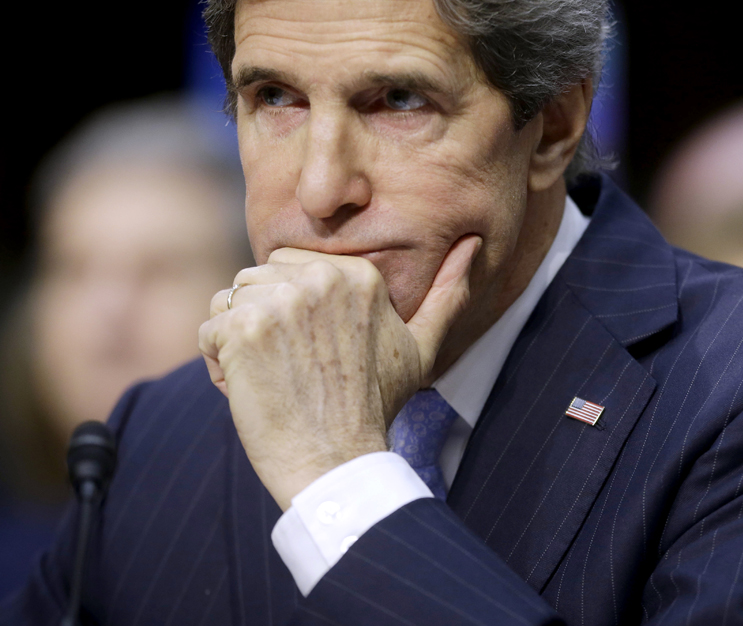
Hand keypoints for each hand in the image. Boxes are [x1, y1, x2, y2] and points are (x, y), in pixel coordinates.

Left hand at [198, 236, 480, 509]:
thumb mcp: (421, 348)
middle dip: (262, 322)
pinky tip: (251, 391)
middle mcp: (320, 278)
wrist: (336, 463)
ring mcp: (281, 301)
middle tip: (293, 370)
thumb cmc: (374, 407)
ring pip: (229, 301)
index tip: (315, 354)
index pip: (291, 266)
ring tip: (273, 380)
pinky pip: (208, 331)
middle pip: (256, 278)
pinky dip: (218, 366)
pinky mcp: (244, 329)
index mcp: (358, 274)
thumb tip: (473, 245)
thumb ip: (447, 294)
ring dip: (237, 343)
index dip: (292, 313)